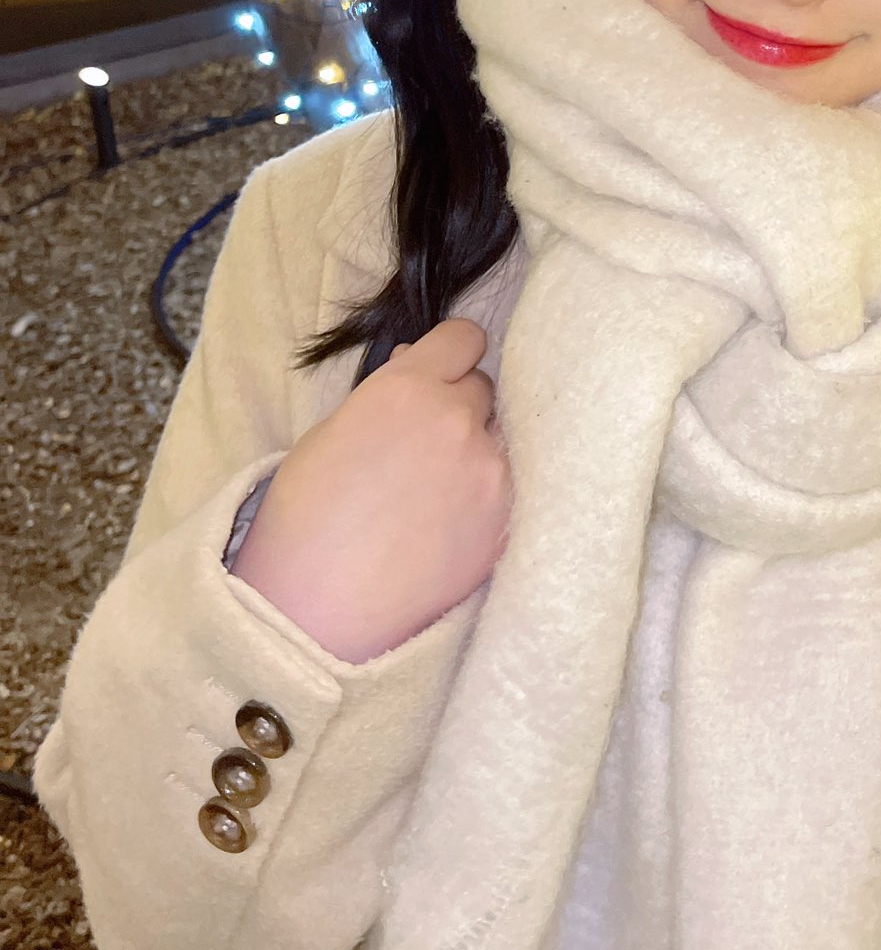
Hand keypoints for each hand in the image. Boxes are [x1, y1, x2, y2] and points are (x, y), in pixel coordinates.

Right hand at [231, 318, 513, 662]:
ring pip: (498, 441)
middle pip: (483, 389)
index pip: (464, 338)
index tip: (446, 372)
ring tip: (432, 497)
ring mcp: (488, 470)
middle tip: (425, 448)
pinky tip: (446, 526)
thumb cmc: (305, 521)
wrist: (316, 611)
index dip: (453, 355)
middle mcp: (457, 418)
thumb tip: (419, 363)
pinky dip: (484, 499)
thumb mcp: (330, 432)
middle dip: (460, 408)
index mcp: (407, 386)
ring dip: (475, 455)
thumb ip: (388, 393)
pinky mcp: (504, 519)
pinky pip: (506, 489)